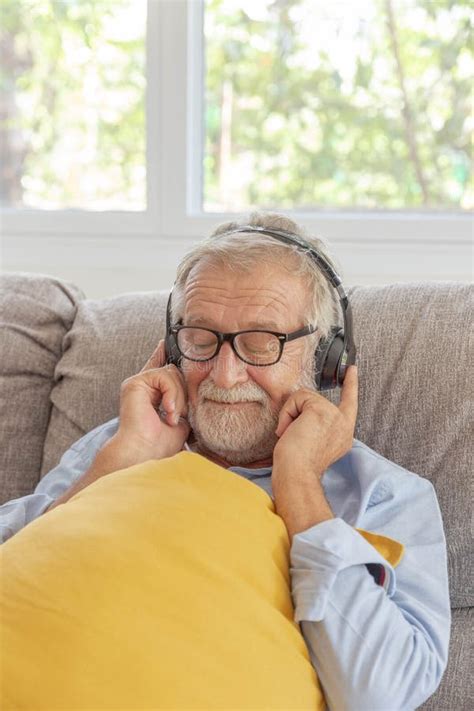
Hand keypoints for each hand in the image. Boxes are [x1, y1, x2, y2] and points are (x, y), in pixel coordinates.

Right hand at [110, 340, 189, 467]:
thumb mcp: (180, 417)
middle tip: (180, 415)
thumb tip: (193, 387)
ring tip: (173, 417)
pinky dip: (171, 393)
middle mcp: (142, 387)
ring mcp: (137, 384)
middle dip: (183, 392)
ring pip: (170, 373)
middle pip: (173, 371)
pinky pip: (163, 376)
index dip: (163, 353)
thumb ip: (183, 400)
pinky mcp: (134, 384)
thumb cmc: (162, 444)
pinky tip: (168, 411)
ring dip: (179, 396)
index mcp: (151, 394)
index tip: (166, 342)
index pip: (159, 367)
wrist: (145, 453)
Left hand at [273, 366, 357, 479]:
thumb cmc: (298, 465)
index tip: (353, 369)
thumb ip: (317, 424)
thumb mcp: (314, 441)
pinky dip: (288, 412)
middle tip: (293, 436)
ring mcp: (335, 416)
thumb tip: (301, 413)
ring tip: (292, 435)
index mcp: (343, 434)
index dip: (351, 385)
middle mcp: (344, 425)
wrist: (297, 474)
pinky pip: (298, 397)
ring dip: (291, 415)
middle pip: (315, 401)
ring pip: (305, 398)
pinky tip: (289, 430)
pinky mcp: (321, 410)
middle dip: (297, 414)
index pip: (350, 404)